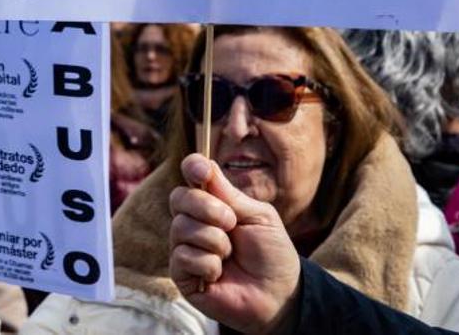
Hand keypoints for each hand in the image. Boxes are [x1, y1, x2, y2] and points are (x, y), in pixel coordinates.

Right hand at [169, 154, 300, 334]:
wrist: (279, 294)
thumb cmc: (271, 253)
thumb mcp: (257, 216)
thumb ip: (229, 194)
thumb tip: (203, 164)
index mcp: (212, 203)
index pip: (191, 176)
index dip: (192, 168)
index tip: (200, 172)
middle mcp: (194, 222)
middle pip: (179, 198)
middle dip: (207, 208)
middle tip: (231, 223)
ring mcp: (185, 247)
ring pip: (181, 228)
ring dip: (214, 241)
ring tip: (230, 255)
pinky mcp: (181, 274)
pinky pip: (183, 256)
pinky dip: (208, 264)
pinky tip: (219, 273)